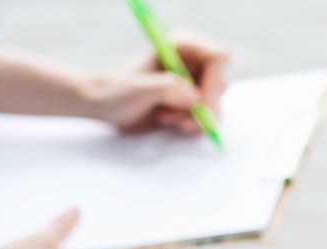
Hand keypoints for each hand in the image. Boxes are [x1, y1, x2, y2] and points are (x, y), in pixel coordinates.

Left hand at [88, 33, 229, 133]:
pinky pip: (208, 117)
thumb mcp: (139, 90)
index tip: (202, 104)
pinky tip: (169, 122)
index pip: (219, 57)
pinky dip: (192, 125)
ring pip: (216, 104)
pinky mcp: (190, 102)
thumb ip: (167, 89)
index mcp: (182, 46)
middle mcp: (191, 61)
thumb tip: (195, 98)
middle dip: (204, 106)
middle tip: (182, 118)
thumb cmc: (116, 92)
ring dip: (195, 118)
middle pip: (221, 83)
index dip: (216, 82)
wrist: (104, 106)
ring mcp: (193, 82)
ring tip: (167, 118)